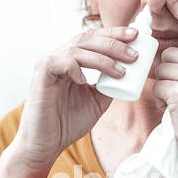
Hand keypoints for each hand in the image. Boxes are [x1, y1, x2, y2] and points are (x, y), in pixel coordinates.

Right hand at [10, 24, 139, 170]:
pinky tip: (85, 80)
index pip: (93, 38)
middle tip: (134, 55)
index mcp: (71, 59)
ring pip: (78, 50)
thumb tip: (130, 75)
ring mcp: (48, 63)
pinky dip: (76, 68)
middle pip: (88, 38)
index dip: (114, 34)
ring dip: (103, 59)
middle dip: (114, 44)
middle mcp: (59, 56)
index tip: (136, 36)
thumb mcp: (97, 101)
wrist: (46, 143)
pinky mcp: (41, 74)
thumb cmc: (67, 123)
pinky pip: (61, 62)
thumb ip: (110, 86)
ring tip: (121, 71)